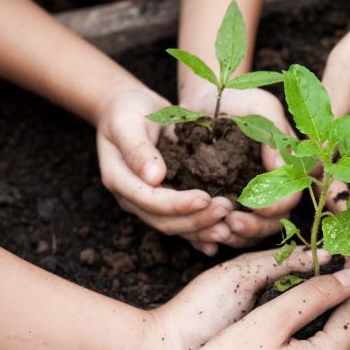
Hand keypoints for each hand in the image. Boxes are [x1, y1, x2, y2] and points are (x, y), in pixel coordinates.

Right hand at [96, 85, 232, 255]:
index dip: (177, 203)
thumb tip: (154, 177)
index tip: (205, 198)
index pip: (149, 200)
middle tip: (226, 209)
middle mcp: (133, 198)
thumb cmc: (127, 111)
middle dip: (196, 220)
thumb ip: (138, 149)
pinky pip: (182, 224)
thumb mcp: (127, 122)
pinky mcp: (165, 202)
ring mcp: (148, 204)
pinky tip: (221, 239)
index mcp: (119, 180)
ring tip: (229, 227)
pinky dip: (200, 234)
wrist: (126, 110)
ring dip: (203, 229)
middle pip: (164, 221)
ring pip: (176, 227)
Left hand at [181, 87, 300, 248]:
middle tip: (232, 223)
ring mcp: (259, 199)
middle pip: (277, 221)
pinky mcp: (236, 205)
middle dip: (256, 227)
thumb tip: (281, 168)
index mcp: (294, 166)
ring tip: (219, 230)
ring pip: (257, 231)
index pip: (293, 196)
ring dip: (240, 236)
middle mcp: (280, 187)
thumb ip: (275, 133)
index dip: (277, 205)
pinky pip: (235, 229)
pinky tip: (210, 234)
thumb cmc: (239, 99)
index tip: (255, 207)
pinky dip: (223, 235)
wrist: (208, 101)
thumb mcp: (260, 107)